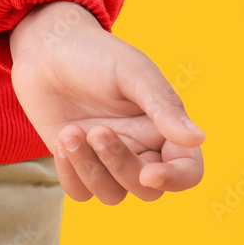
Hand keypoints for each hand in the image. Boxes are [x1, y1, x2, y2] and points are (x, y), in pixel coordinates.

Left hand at [9, 0, 205, 203]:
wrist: (46, 49)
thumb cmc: (95, 54)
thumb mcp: (133, 73)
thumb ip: (163, 105)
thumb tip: (197, 138)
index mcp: (164, 128)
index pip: (188, 170)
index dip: (176, 179)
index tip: (149, 173)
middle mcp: (140, 148)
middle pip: (147, 189)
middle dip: (121, 166)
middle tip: (98, 131)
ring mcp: (106, 159)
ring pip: (112, 195)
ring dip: (90, 169)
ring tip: (71, 132)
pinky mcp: (76, 162)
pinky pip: (80, 192)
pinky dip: (70, 175)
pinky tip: (61, 142)